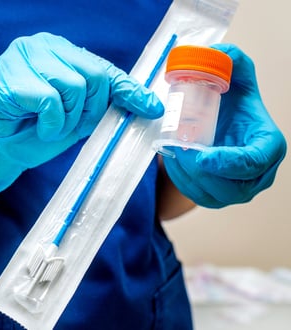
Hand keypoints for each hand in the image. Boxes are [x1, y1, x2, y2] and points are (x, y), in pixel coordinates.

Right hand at [0, 32, 162, 209]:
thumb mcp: (77, 117)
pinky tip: (35, 127)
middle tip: (69, 126)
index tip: (151, 108)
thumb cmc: (34, 132)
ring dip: (67, 120)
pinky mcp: (10, 76)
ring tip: (49, 127)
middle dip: (89, 111)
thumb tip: (147, 104)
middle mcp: (43, 46)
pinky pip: (51, 101)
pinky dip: (50, 124)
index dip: (128, 91)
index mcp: (60, 52)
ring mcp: (23, 56)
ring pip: (75, 87)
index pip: (104, 69)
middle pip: (94, 76)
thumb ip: (104, 105)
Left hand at [163, 44, 285, 207]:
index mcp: (268, 146)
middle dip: (201, 172)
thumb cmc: (232, 103)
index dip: (229, 163)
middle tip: (178, 150)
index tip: (201, 156)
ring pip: (213, 195)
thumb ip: (232, 60)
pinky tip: (172, 161)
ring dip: (187, 176)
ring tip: (172, 152)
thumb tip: (216, 52)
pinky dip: (182, 181)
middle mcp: (258, 174)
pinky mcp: (219, 196)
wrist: (221, 122)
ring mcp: (239, 189)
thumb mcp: (235, 76)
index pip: (254, 162)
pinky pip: (199, 196)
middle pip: (233, 187)